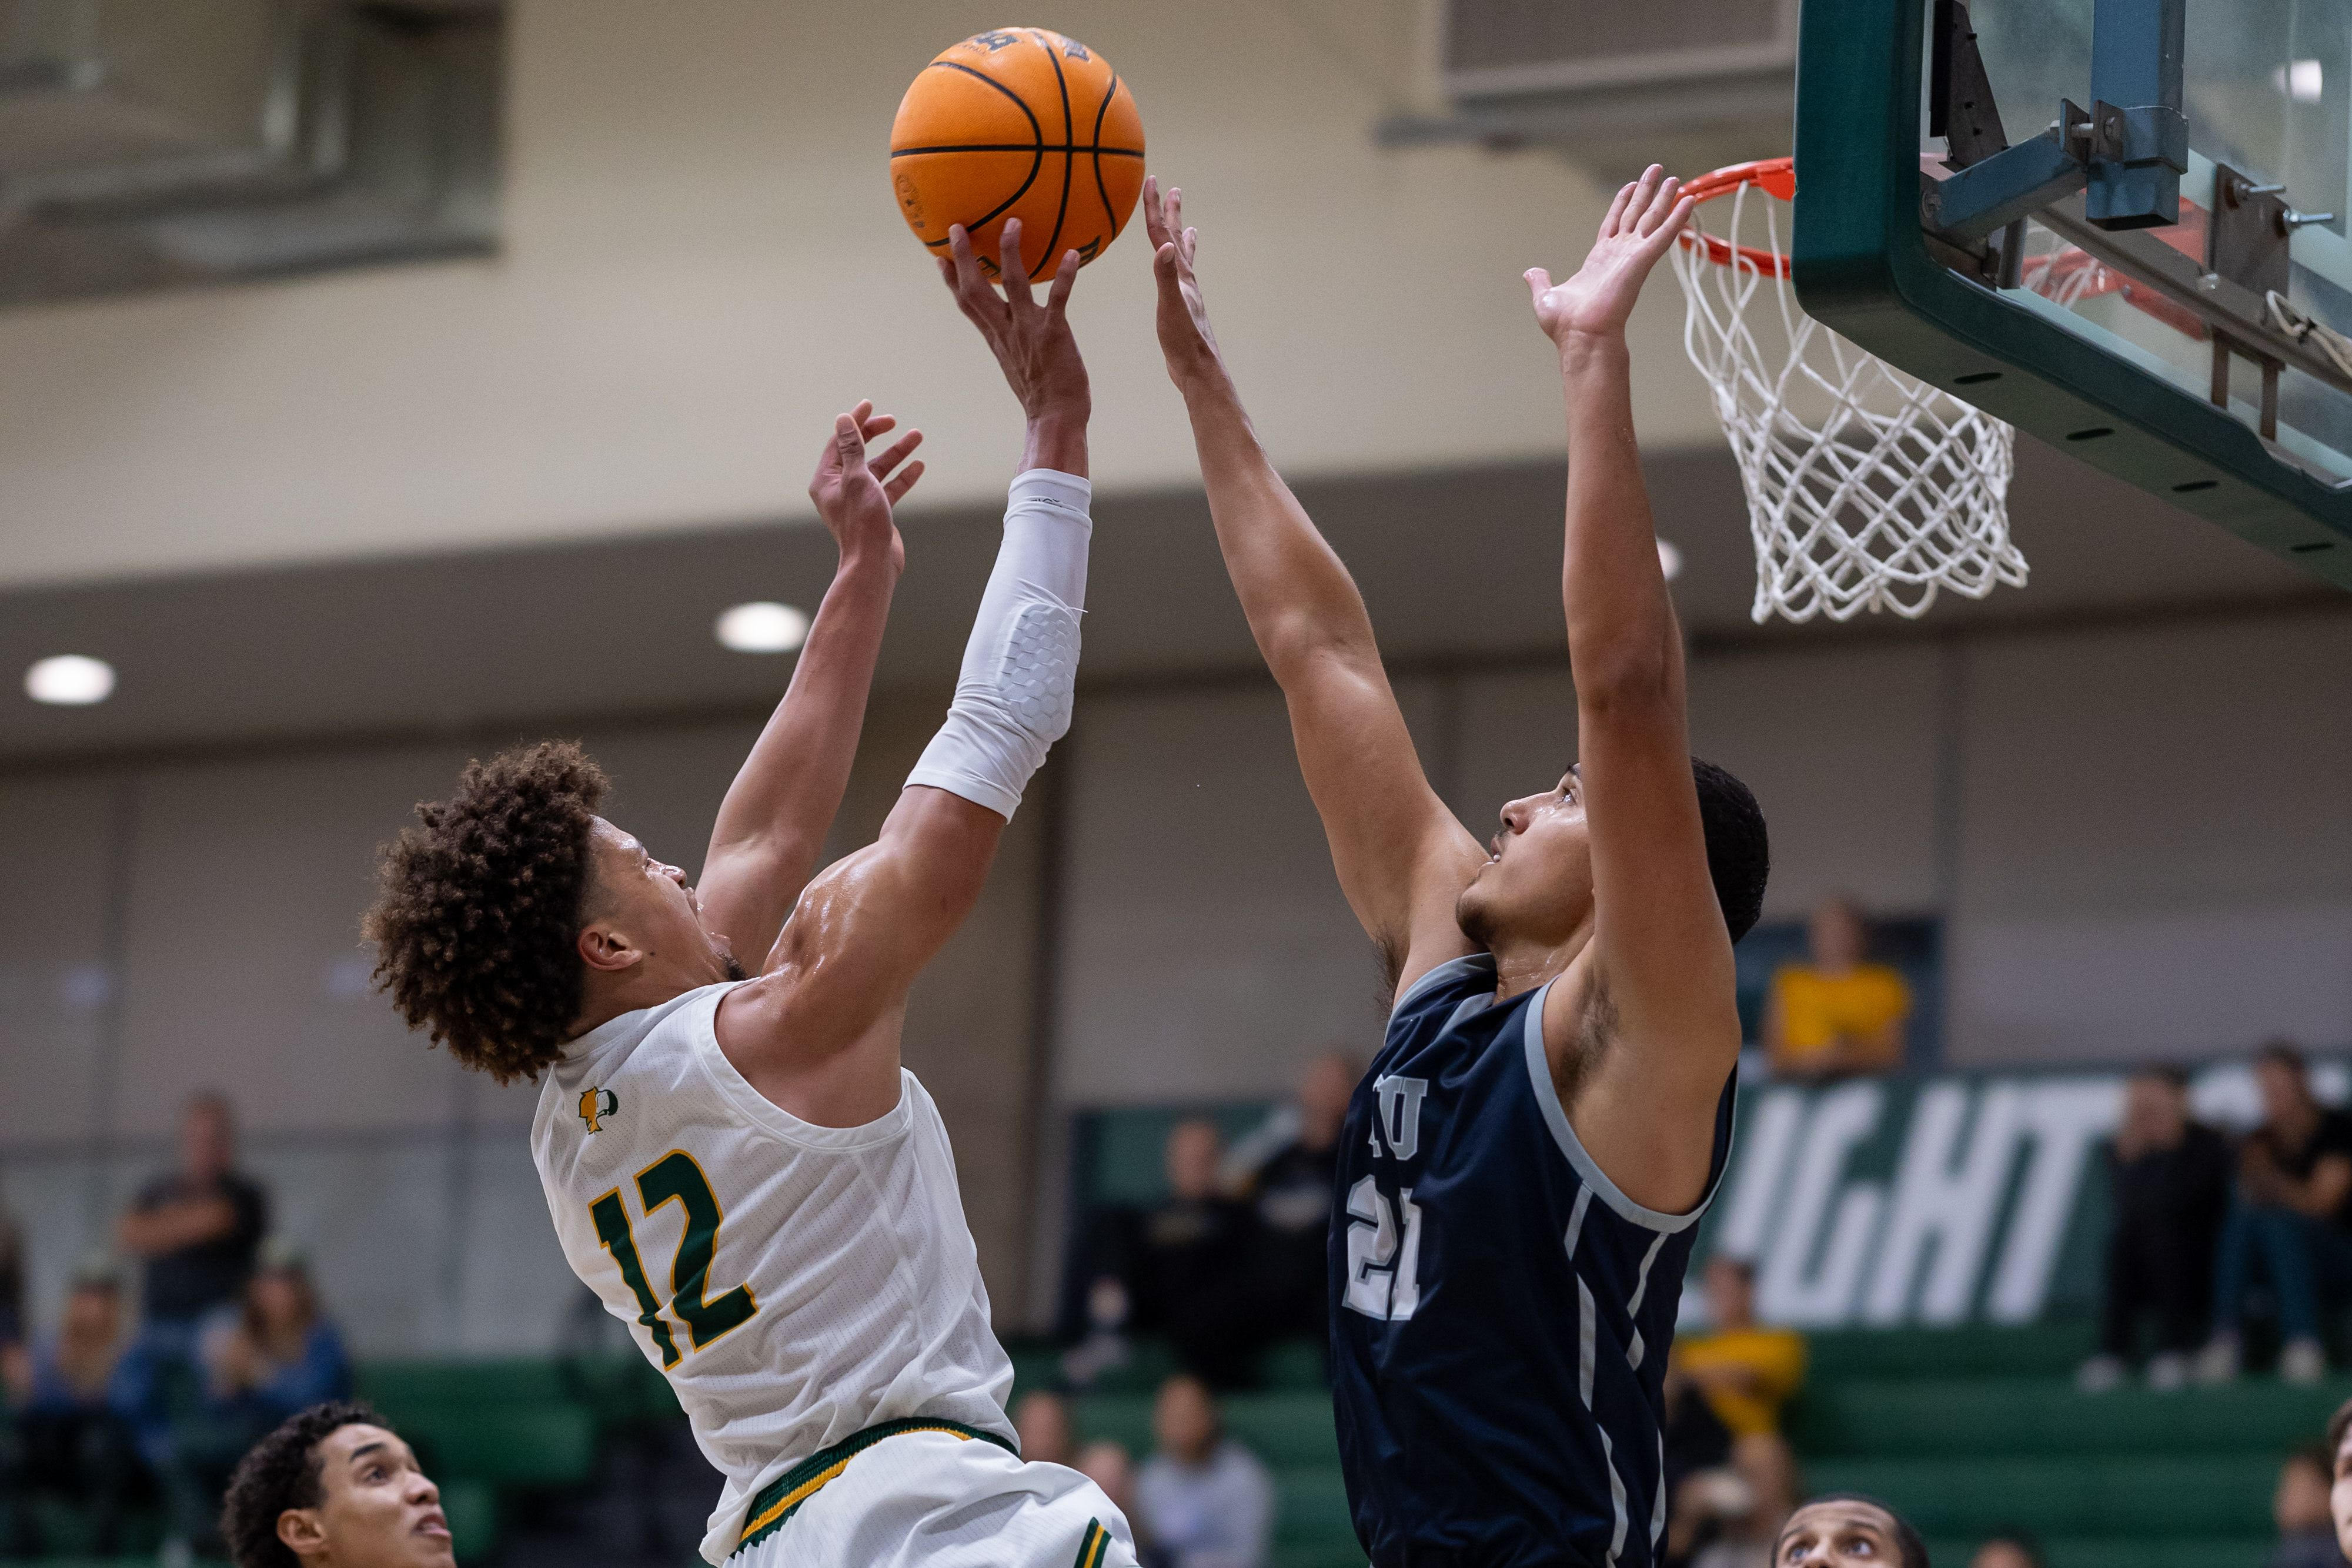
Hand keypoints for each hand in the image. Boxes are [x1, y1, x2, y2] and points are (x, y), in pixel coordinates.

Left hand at [807, 400, 920, 574]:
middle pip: (859, 452)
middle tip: (892, 421)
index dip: (855, 422)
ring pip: (878, 468)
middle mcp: (839, 487)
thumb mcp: (857, 478)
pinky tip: (918, 466)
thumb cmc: (863, 523)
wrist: (874, 564)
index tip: (870, 406)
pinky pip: (889, 487)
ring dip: (896, 453)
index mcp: (826, 479)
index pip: (840, 442)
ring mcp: (858, 499)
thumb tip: (844, 420)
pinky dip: (902, 476)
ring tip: (917, 436)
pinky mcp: (875, 510)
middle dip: (877, 435)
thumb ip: (852, 448)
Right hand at [938, 219, 1089, 424]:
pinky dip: (1064, 276)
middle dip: (963, 257)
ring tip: (1012, 223)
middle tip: (956, 227)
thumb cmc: (1043, 393)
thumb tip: (1015, 330)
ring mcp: (1028, 331)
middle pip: (975, 289)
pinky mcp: (1053, 333)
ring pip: (1013, 284)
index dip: (951, 280)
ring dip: (1010, 252)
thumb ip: (1013, 340)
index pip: (967, 304)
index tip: (939, 257)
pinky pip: (1057, 298)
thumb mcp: (1018, 363)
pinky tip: (1071, 254)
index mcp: (996, 337)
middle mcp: (1006, 331)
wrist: (1055, 418)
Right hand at [1142, 176, 1221, 390]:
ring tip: (1185, 226)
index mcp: (1180, 276)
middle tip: (1173, 190)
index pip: (1162, 234)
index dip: (1155, 207)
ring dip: (1180, 238)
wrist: (1198, 370)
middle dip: (1171, 214)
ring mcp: (1186, 294)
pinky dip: (1178, 266)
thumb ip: (1165, 278)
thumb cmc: (1183, 342)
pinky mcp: (1184, 308)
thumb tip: (1165, 247)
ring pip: (1181, 258)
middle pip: (1175, 239)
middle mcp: (1185, 280)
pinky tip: (1178, 274)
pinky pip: (1178, 277)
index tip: (1152, 181)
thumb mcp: (1170, 307)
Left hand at [1525, 164, 1694, 347]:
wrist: (1581, 336)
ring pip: (1652, 220)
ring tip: (1674, 179)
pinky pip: (1664, 235)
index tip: (1631, 186)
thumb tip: (1530, 272)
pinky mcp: (1642, 261)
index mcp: (1599, 260)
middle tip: (1656, 170)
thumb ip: (1540, 281)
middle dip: (1646, 192)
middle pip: (1636, 215)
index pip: (1614, 223)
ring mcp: (1632, 256)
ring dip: (1664, 199)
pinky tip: (1688, 202)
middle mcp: (1618, 255)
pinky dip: (1677, 218)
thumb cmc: (1566, 325)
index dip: (1622, 203)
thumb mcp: (1546, 297)